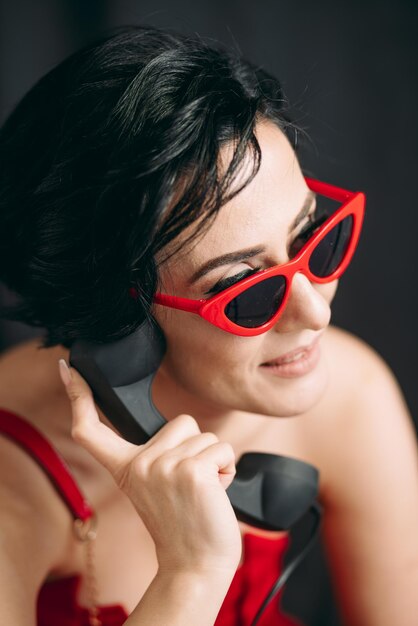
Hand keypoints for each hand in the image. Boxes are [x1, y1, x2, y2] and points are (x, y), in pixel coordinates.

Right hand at [58, 359, 241, 575]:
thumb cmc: (183, 525)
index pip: (92, 429)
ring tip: (203, 492)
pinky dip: (228, 468)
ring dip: (214, 461)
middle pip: (183, 422)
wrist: (195, 564)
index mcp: (125, 467)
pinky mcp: (191, 471)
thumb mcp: (156, 487)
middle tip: (190, 485)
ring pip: (206, 436)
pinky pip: (223, 448)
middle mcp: (139, 464)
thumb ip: (159, 457)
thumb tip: (184, 429)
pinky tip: (216, 492)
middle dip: (196, 447)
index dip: (78, 397)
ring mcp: (163, 466)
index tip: (68, 369)